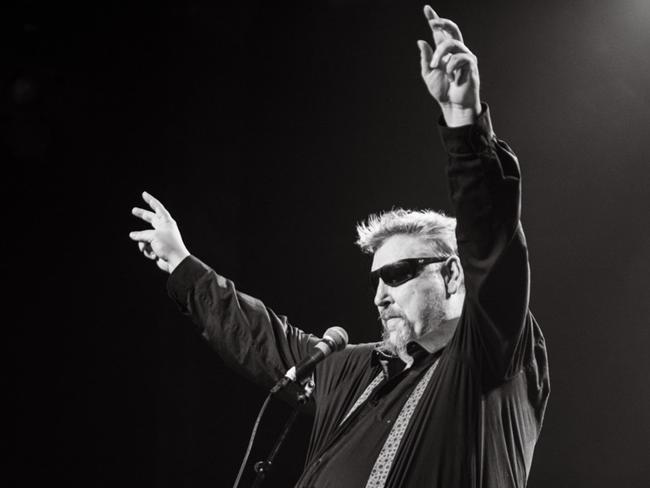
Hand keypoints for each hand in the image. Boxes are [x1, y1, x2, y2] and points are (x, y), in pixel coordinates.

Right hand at [129, 191, 189, 273]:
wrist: (175, 262)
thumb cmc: (167, 246)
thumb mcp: (152, 236)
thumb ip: (141, 234)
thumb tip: (132, 235)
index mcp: (166, 222)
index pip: (158, 207)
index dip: (150, 200)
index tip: (144, 194)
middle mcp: (164, 228)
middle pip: (151, 218)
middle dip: (142, 215)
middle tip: (133, 210)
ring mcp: (160, 238)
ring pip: (145, 237)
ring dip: (144, 244)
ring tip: (149, 249)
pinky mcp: (158, 247)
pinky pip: (146, 247)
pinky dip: (147, 251)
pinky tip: (154, 256)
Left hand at [417, 5, 480, 126]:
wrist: (453, 105)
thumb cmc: (442, 91)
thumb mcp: (429, 74)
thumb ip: (426, 58)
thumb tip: (421, 41)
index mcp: (444, 53)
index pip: (440, 33)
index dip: (434, 20)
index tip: (426, 9)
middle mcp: (456, 51)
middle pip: (452, 30)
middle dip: (442, 23)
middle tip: (431, 22)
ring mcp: (464, 56)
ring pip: (451, 44)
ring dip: (440, 55)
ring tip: (436, 68)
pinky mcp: (471, 64)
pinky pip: (459, 58)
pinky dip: (451, 68)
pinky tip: (453, 78)